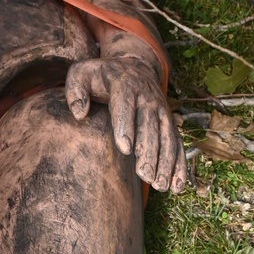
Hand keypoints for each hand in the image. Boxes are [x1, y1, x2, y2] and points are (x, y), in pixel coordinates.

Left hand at [64, 56, 187, 191]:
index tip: (125, 149)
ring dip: (165, 161)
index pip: (125, 105)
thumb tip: (79, 114)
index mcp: (124, 84)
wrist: (133, 68)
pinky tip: (177, 185)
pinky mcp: (169, 122)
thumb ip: (75, 91)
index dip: (126, 126)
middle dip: (148, 151)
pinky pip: (177, 143)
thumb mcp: (81, 73)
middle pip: (149, 125)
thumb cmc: (101, 76)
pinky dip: (179, 164)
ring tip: (159, 184)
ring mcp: (161, 111)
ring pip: (166, 137)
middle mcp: (147, 97)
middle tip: (144, 174)